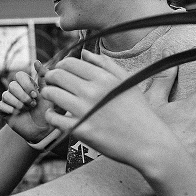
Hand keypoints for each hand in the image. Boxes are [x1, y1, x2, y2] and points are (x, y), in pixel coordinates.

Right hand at [0, 61, 55, 142]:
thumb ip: (44, 77)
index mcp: (26, 84)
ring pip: (6, 95)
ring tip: (26, 110)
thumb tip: (37, 61)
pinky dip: (9, 109)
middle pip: (12, 85)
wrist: (42, 130)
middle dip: (23, 95)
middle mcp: (16, 90)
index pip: (20, 75)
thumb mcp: (48, 93)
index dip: (27, 84)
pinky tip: (16, 113)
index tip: (36, 94)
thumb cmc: (47, 111)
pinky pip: (0, 105)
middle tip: (32, 104)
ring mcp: (9, 100)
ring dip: (18, 103)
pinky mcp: (4, 111)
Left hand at [40, 50, 178, 170]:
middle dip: (51, 78)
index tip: (61, 72)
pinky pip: (54, 118)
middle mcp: (92, 91)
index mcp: (103, 78)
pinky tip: (56, 115)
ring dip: (48, 94)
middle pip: (57, 76)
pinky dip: (51, 115)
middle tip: (53, 84)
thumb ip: (105, 64)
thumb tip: (83, 52)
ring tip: (53, 98)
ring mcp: (85, 111)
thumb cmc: (138, 111)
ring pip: (52, 94)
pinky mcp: (80, 130)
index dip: (61, 66)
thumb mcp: (127, 82)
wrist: (148, 143)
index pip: (69, 63)